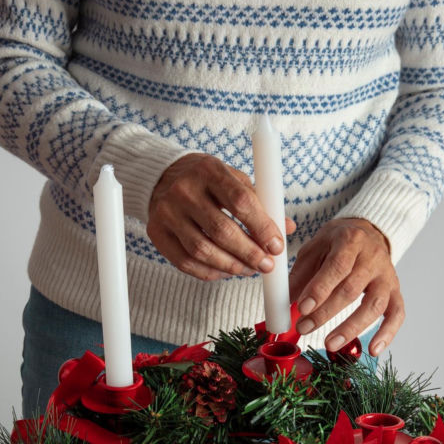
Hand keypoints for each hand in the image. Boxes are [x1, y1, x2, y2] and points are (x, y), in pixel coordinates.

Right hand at [147, 153, 290, 280]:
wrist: (162, 176)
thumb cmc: (207, 180)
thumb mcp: (234, 180)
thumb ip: (260, 202)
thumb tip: (287, 228)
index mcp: (209, 171)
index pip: (241, 202)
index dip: (262, 228)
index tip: (277, 246)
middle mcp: (184, 190)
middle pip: (221, 231)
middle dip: (249, 253)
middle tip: (267, 265)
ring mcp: (167, 212)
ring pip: (202, 250)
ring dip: (231, 266)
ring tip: (249, 270)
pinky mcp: (156, 232)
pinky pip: (185, 262)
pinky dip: (210, 272)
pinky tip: (226, 271)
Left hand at [289, 217, 404, 355]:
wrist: (367, 233)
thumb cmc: (336, 244)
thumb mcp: (314, 250)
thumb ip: (300, 275)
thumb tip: (284, 303)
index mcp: (351, 240)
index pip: (337, 267)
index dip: (320, 289)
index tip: (302, 308)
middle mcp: (373, 257)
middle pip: (352, 289)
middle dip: (325, 313)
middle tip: (304, 328)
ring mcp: (387, 276)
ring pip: (375, 305)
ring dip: (351, 328)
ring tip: (330, 344)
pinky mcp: (395, 291)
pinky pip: (397, 314)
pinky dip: (388, 334)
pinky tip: (374, 350)